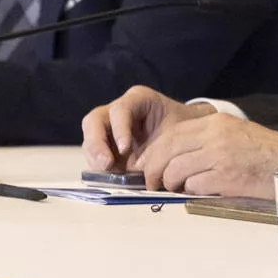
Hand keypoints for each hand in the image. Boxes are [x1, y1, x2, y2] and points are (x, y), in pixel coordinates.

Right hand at [82, 86, 216, 172]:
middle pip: (94, 121)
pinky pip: (95, 156)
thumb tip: (139, 169)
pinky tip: (110, 178)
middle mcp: (118, 111)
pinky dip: (99, 168)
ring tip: (108, 174)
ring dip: (95, 159)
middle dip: (97, 144)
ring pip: (90, 139)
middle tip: (106, 164)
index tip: (125, 149)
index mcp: (138, 99)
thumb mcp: (177, 133)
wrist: (187, 138)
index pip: (120, 109)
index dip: (119, 129)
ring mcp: (109, 129)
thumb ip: (160, 147)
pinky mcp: (106, 147)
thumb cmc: (183, 130)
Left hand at [134, 111, 277, 196]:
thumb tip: (171, 157)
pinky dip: (191, 192)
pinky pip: (193, 187)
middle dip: (153, 171)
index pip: (171, 135)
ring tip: (176, 190)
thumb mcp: (233, 134)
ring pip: (175, 171)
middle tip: (153, 184)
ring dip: (171, 184)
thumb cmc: (265, 153)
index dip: (153, 153)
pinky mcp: (226, 177)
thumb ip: (205, 140)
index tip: (146, 166)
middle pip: (166, 152)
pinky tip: (200, 192)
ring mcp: (220, 156)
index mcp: (215, 122)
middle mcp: (215, 136)